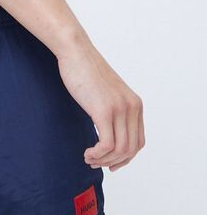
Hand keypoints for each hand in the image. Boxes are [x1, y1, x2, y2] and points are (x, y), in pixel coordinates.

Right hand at [57, 44, 145, 171]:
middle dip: (113, 161)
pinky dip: (97, 154)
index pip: (138, 141)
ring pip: (120, 150)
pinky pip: (107, 145)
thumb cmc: (86, 70)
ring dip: (103, 160)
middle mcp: (132, 107)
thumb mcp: (107, 92)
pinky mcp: (104, 111)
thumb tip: (108, 130)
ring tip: (89, 158)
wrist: (76, 52)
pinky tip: (87, 152)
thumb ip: (113, 108)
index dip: (125, 157)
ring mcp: (119, 109)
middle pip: (131, 149)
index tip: (109, 162)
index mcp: (135, 104)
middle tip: (95, 162)